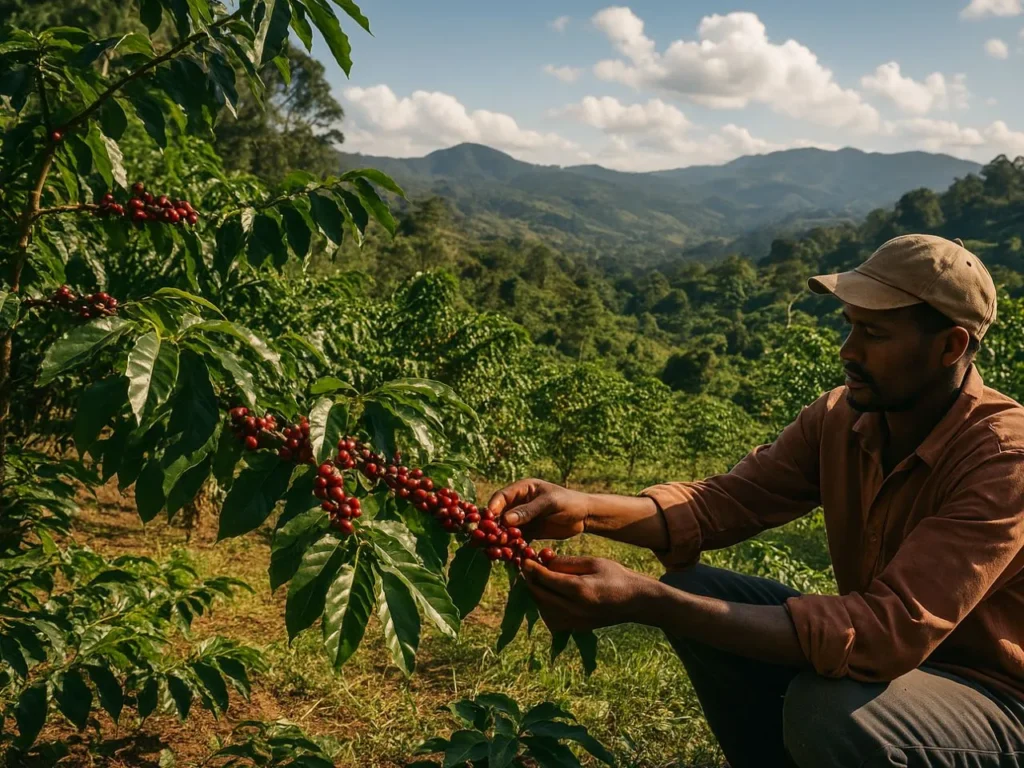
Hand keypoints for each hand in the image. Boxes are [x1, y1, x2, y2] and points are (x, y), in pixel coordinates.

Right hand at [487, 478, 590, 540]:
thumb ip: (528, 511)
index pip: (501, 497)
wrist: (585, 516)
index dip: (493, 508)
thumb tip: (505, 519)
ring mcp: (523, 519)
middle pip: (499, 515)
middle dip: (493, 527)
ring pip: (506, 530)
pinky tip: (511, 556)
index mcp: (523, 489)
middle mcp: (519, 504)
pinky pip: (516, 540)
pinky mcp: (529, 532)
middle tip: (488, 539)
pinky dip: (513, 548)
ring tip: (497, 550)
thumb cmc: (569, 502)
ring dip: (501, 540)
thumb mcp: (549, 503)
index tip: (488, 520)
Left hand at [520, 556, 661, 631]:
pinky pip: (552, 618)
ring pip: (543, 609)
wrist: (636, 602)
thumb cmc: (617, 576)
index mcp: (579, 590)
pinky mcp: (577, 628)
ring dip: (537, 594)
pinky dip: (546, 607)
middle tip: (526, 569)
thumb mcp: (594, 562)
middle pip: (540, 595)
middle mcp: (574, 609)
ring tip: (537, 580)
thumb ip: (568, 562)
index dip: (531, 569)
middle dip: (530, 581)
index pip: (546, 579)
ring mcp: (575, 622)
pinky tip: (550, 595)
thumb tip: (545, 560)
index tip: (523, 560)